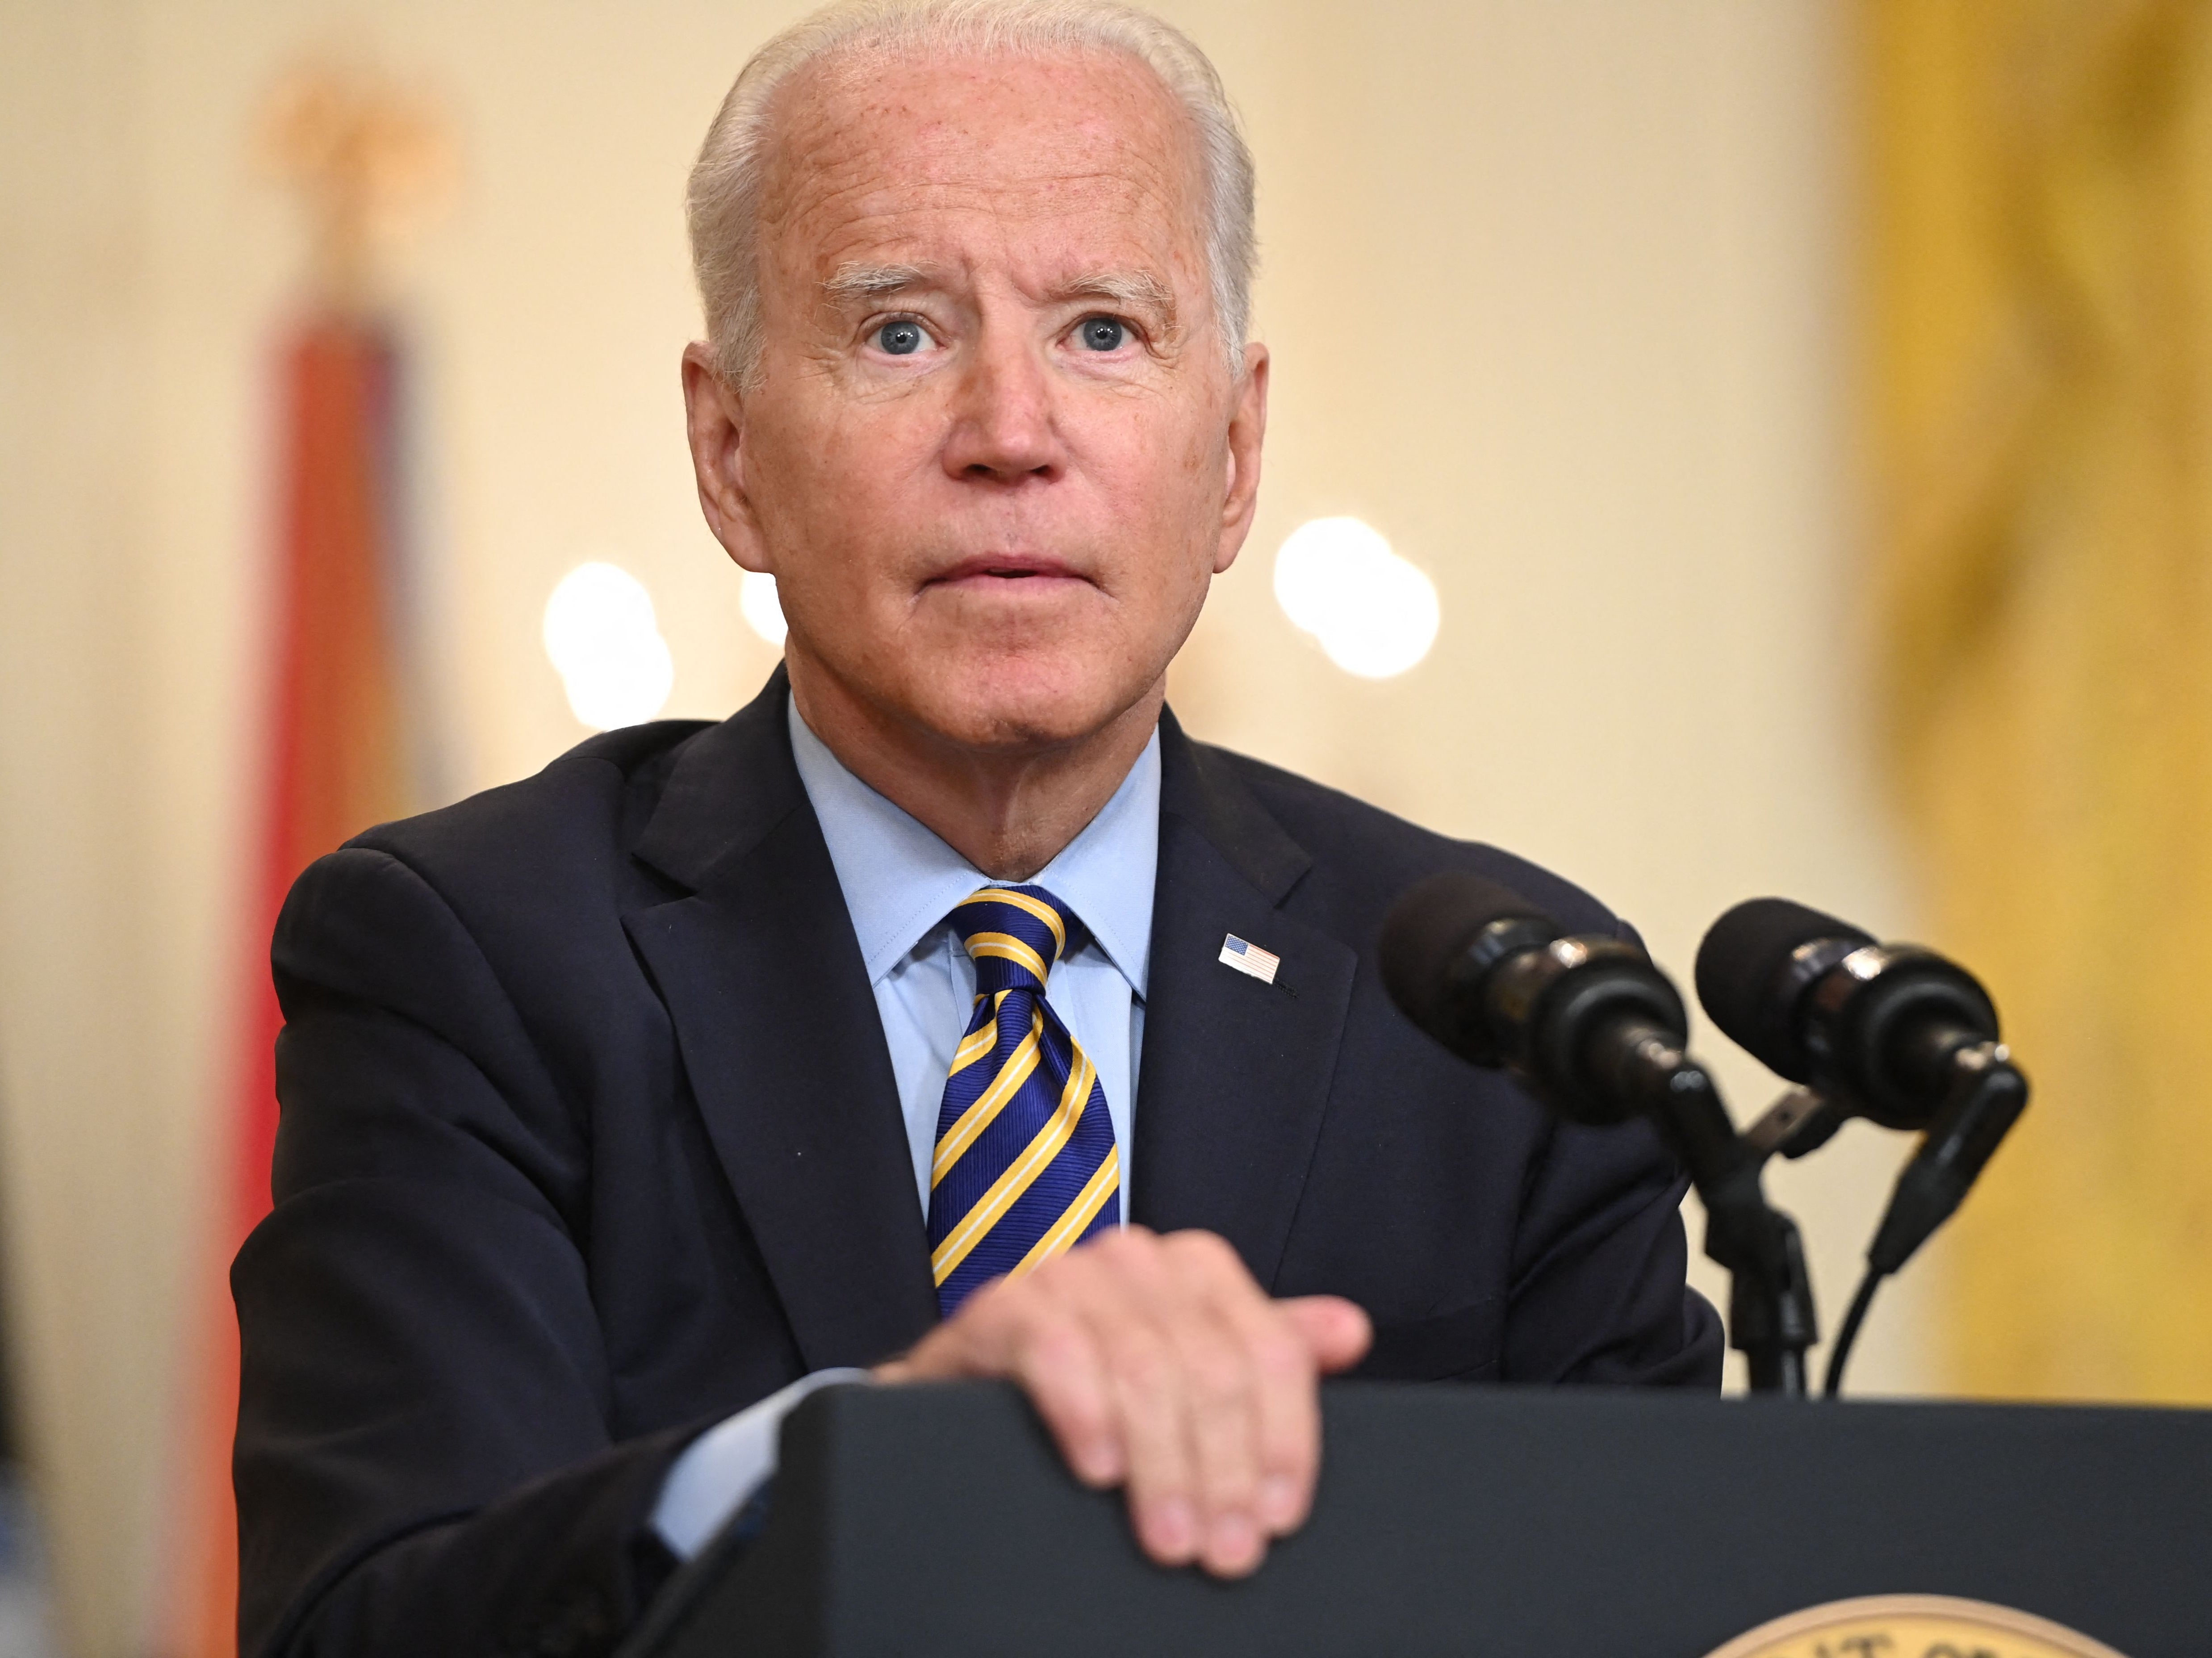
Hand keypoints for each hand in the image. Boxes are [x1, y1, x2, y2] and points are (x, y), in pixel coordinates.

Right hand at [875, 1226, 1369, 1576]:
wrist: (968, 1401)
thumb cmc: (1094, 1394)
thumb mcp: (1188, 1379)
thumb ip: (1265, 1352)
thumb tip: (1350, 1329)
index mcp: (1196, 1269)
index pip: (1270, 1347)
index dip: (1283, 1437)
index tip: (1278, 1517)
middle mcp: (1136, 1260)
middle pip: (1210, 1364)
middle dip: (1222, 1470)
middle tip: (1222, 1551)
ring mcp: (1065, 1275)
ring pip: (1142, 1363)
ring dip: (1161, 1463)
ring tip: (1168, 1538)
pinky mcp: (999, 1305)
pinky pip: (1052, 1346)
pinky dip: (1082, 1410)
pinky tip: (1098, 1469)